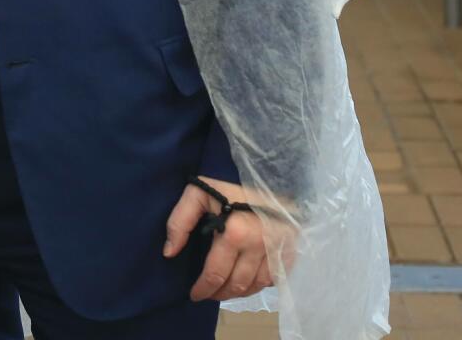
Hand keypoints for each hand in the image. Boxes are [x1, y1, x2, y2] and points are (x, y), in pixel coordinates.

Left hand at [163, 176, 279, 302]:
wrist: (265, 166)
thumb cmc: (228, 179)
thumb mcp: (197, 193)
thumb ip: (180, 222)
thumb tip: (169, 253)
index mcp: (234, 234)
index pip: (216, 274)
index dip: (202, 289)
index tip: (194, 295)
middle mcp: (259, 246)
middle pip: (237, 285)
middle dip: (219, 293)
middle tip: (208, 294)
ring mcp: (278, 248)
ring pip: (258, 285)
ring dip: (240, 292)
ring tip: (226, 290)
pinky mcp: (292, 246)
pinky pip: (277, 276)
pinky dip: (263, 283)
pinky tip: (251, 280)